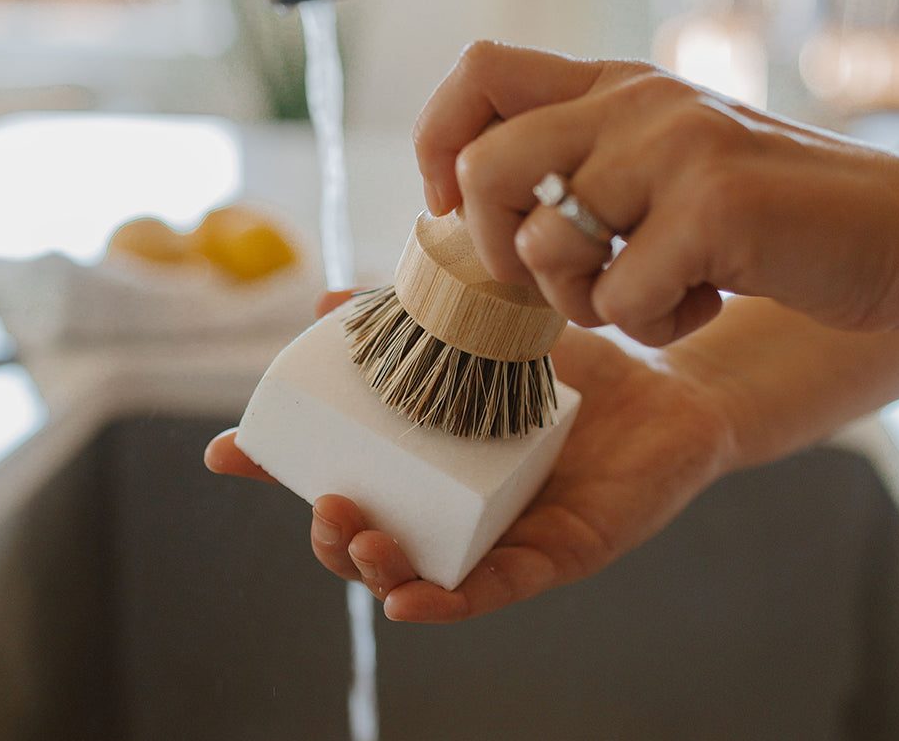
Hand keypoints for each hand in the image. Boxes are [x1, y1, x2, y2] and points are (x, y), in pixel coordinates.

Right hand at [207, 303, 737, 622]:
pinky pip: (495, 587)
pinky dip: (449, 598)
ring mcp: (499, 529)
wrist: (670, 381)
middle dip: (329, 529)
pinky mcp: (555, 553)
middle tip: (324, 500)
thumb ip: (415, 311)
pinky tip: (409, 599)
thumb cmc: (573, 360)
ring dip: (373, 565)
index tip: (228, 451)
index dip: (280, 464)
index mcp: (426, 448)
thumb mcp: (486, 325)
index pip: (341, 463)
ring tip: (358, 536)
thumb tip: (329, 300)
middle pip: (370, 530)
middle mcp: (452, 496)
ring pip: (419, 570)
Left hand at [414, 40, 898, 343]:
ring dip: (583, 300)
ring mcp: (676, 145)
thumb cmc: (757, 215)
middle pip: (486, 168)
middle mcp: (636, 101)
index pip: (479, 70)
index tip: (448, 207)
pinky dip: (650, 322)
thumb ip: (575, 164)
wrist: (890, 232)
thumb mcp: (656, 165)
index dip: (437, 141)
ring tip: (645, 292)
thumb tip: (463, 199)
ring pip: (548, 243)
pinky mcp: (715, 204)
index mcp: (610, 86)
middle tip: (556, 277)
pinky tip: (701, 300)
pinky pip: (620, 296)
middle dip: (500, 249)